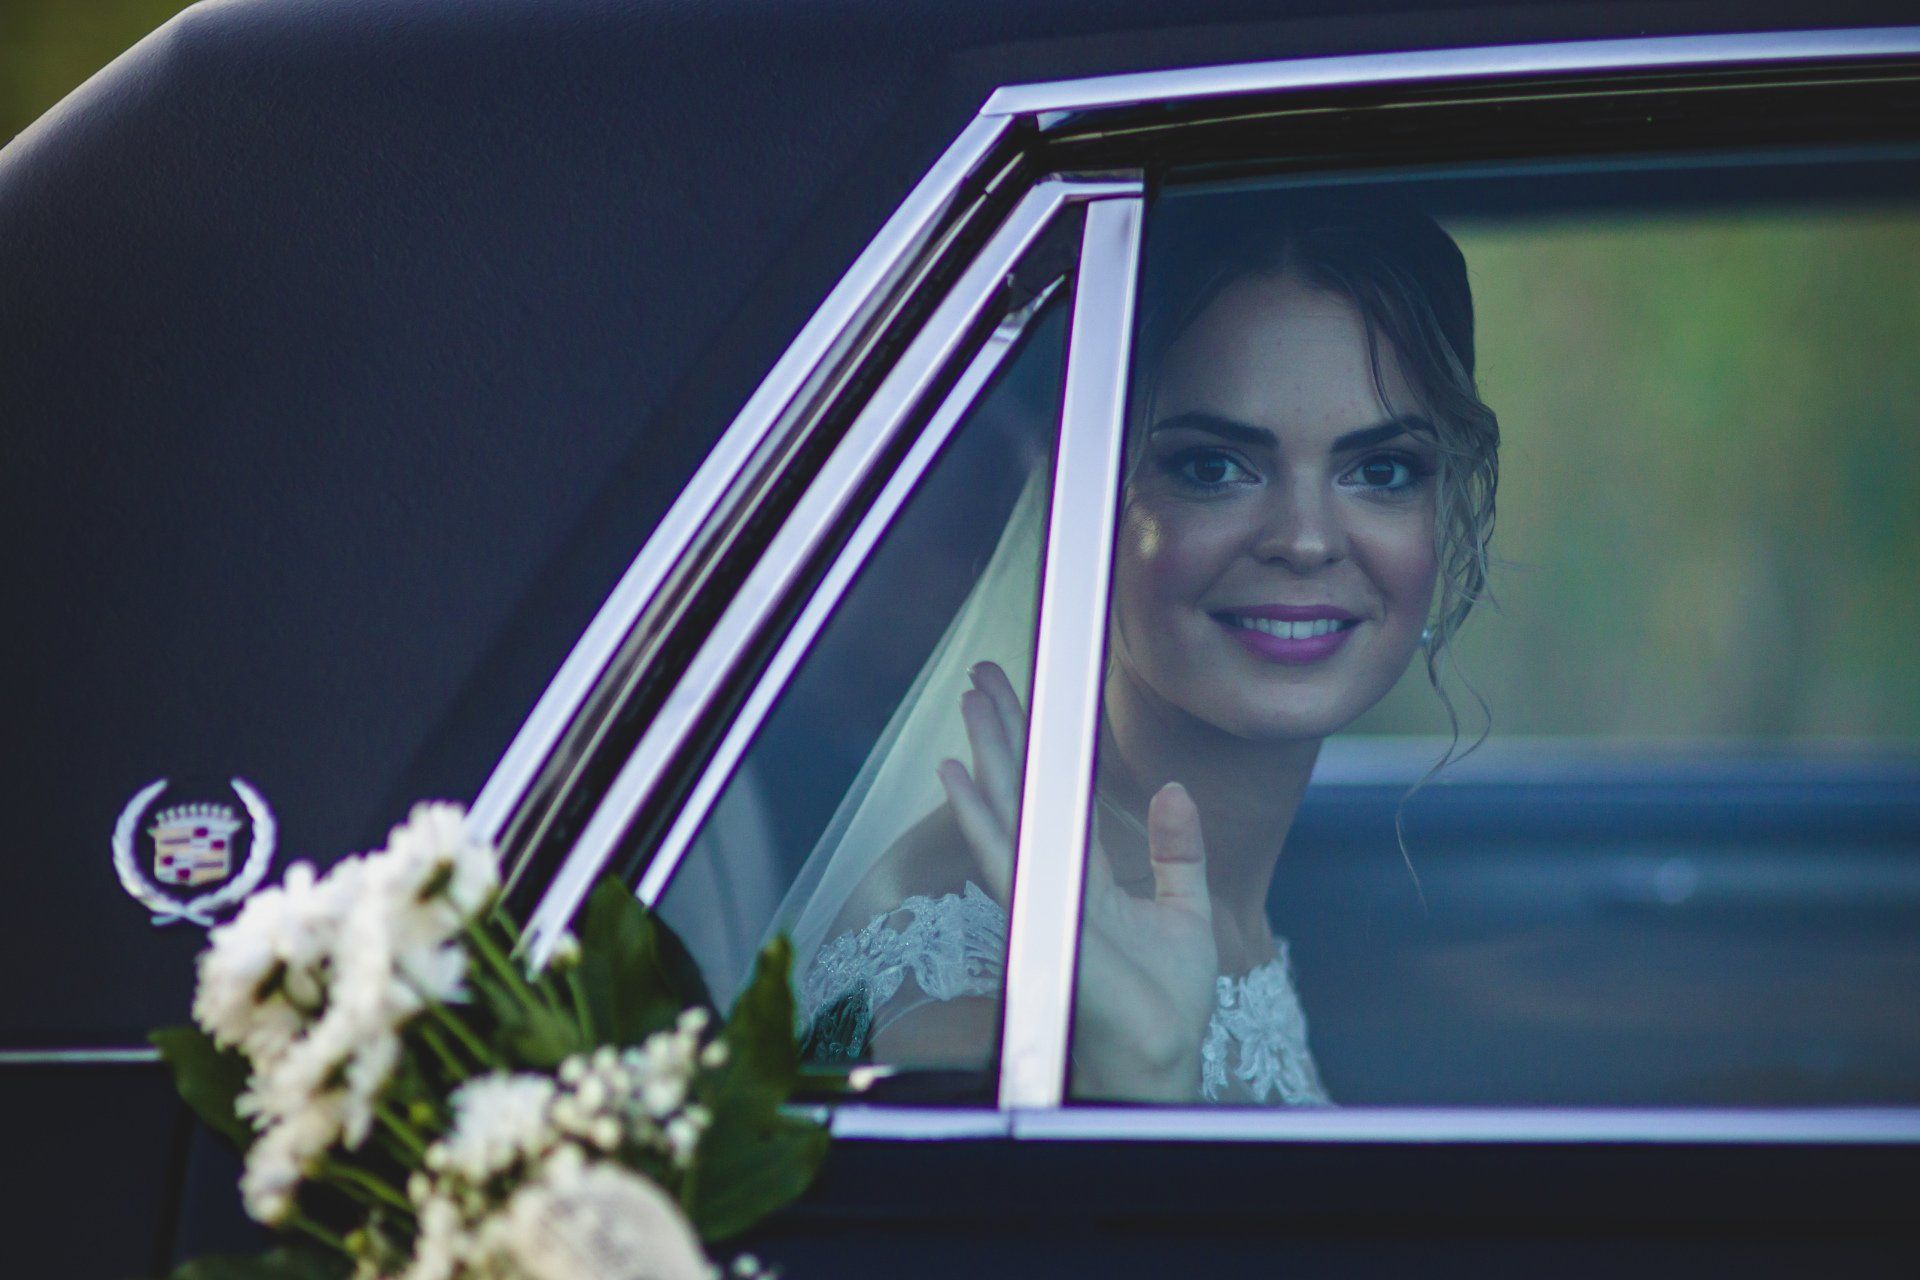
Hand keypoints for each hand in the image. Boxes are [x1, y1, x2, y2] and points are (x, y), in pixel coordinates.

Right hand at [937, 661, 1218, 1101]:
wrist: (1165, 1053)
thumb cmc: (1168, 1002)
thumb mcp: (1186, 911)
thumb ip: (1179, 851)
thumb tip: (1175, 791)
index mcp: (1089, 875)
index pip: (1059, 795)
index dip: (1040, 747)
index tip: (1023, 697)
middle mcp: (1057, 878)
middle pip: (1025, 791)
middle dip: (1005, 732)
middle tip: (984, 675)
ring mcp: (1044, 895)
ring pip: (1007, 811)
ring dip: (986, 756)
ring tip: (970, 703)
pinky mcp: (1040, 917)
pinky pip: (1003, 858)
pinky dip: (978, 816)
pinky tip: (958, 778)